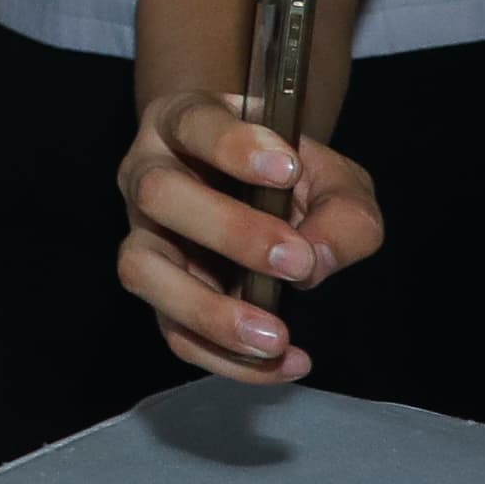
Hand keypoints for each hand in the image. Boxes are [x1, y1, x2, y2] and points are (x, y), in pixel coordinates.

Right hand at [114, 90, 383, 380]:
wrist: (256, 198)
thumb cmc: (288, 178)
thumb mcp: (334, 180)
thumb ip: (343, 211)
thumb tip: (316, 259)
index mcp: (186, 125)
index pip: (194, 122)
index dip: (233, 146)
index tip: (288, 170)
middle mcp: (147, 175)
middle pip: (157, 194)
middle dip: (229, 231)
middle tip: (296, 261)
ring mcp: (141, 235)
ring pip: (141, 268)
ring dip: (207, 307)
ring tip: (274, 336)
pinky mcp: (157, 293)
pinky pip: (171, 331)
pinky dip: (226, 356)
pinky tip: (284, 361)